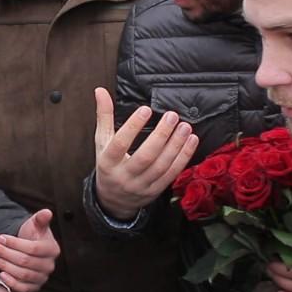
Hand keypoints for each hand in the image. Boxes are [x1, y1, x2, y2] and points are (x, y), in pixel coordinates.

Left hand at [0, 209, 59, 291]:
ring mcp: (42, 277)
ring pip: (22, 274)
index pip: (33, 248)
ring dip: (4, 265)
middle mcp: (49, 265)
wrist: (27, 248)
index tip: (1, 237)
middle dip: (5, 253)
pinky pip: (23, 288)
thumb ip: (40, 218)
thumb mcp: (35, 224)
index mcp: (52, 249)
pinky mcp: (33, 287)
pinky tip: (0, 274)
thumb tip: (47, 212)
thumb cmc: (32, 236)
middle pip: (25, 261)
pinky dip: (10, 282)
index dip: (15, 243)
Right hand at [93, 88, 198, 219]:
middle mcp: (125, 176)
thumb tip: (100, 90)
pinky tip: (191, 141)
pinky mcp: (155, 191)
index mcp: (108, 162)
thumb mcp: (102, 141)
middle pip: (145, 157)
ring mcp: (141, 186)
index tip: (146, 109)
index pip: (120, 144)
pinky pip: (172, 174)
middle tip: (172, 116)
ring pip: (161, 166)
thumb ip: (104, 116)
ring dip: (176, 146)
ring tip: (185, 127)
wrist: (113, 201)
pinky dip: (183, 157)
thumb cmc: (108, 164)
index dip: (133, 126)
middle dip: (161, 136)